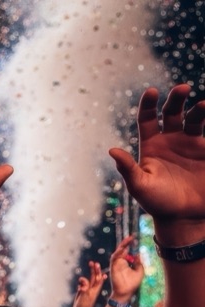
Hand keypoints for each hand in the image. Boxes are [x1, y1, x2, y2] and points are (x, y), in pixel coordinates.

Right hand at [108, 236, 143, 297]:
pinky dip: (118, 253)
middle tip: (132, 236)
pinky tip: (123, 249)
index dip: (130, 245)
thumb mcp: (139, 271)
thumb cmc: (132, 283)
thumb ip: (138, 262)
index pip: (127, 251)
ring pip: (117, 252)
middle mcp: (120, 262)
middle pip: (122, 249)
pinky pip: (114, 258)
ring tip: (128, 240)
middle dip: (126, 243)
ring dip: (122, 246)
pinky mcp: (113, 267)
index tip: (134, 238)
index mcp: (126, 262)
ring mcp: (116, 264)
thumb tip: (138, 253)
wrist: (126, 292)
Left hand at [109, 85, 204, 242]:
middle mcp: (170, 140)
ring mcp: (190, 144)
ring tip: (202, 105)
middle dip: (176, 99)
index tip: (151, 91)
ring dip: (198, 109)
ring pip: (194, 119)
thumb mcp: (140, 186)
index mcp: (151, 145)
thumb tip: (111, 150)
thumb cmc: (157, 203)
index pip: (148, 119)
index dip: (148, 104)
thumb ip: (127, 168)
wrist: (184, 217)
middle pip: (172, 112)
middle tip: (182, 88)